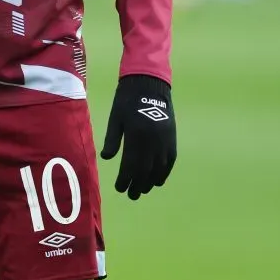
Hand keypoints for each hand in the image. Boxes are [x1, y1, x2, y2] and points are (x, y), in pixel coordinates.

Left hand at [100, 75, 175, 199]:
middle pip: (145, 170)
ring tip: (142, 190)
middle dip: (137, 185)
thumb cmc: (127, 100)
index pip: (131, 165)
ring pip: (159, 168)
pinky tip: (157, 181)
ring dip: (150, 182)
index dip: (125, 179)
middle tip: (131, 195)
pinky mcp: (172, 138)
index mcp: (136, 135)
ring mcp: (165, 140)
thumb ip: (113, 139)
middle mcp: (153, 141)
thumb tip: (107, 159)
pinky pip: (170, 161)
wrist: (149, 84)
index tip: (119, 188)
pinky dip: (164, 173)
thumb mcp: (116, 118)